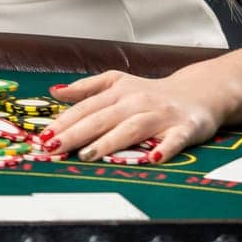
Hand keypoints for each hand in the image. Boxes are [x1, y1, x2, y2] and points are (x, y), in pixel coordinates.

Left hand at [44, 67, 227, 161]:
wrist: (198, 91)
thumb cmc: (151, 92)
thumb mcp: (117, 83)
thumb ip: (86, 88)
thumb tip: (55, 92)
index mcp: (117, 92)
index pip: (85, 108)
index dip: (63, 122)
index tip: (43, 136)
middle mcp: (136, 101)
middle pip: (102, 118)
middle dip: (76, 133)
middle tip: (54, 147)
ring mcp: (160, 115)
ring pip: (132, 128)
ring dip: (109, 142)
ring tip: (87, 155)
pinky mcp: (185, 128)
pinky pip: (174, 140)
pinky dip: (164, 149)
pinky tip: (153, 159)